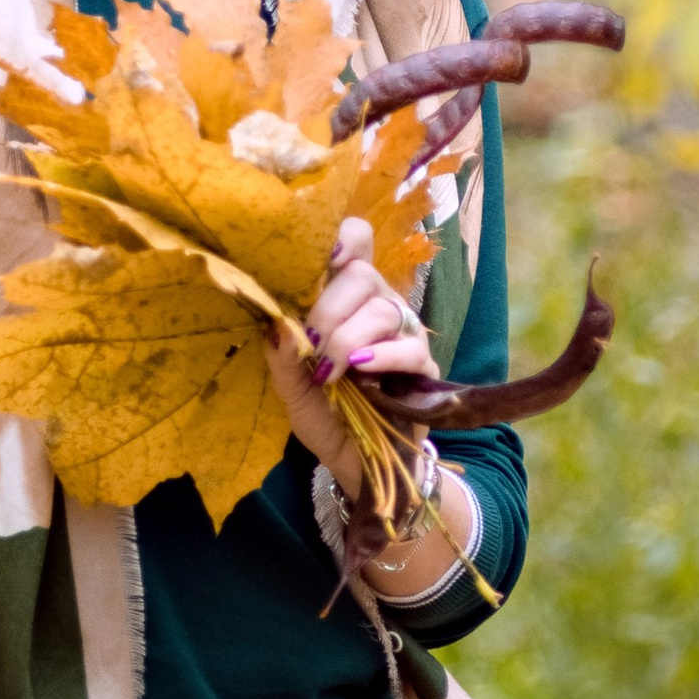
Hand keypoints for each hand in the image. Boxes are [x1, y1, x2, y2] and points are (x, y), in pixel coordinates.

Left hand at [269, 213, 437, 491]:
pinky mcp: (423, 365)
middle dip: (329, 309)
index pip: (356, 242)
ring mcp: (404, 332)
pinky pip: (408, 347)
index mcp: (345, 297)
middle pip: (362, 274)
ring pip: (381, 309)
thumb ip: (282, 355)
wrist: (354, 460)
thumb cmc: (323, 413)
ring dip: (347, 339)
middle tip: (311, 344)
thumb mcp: (291, 387)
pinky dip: (381, 356)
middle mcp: (378, 304)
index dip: (343, 238)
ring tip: (329, 372)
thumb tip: (276, 323)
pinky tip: (361, 370)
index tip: (324, 258)